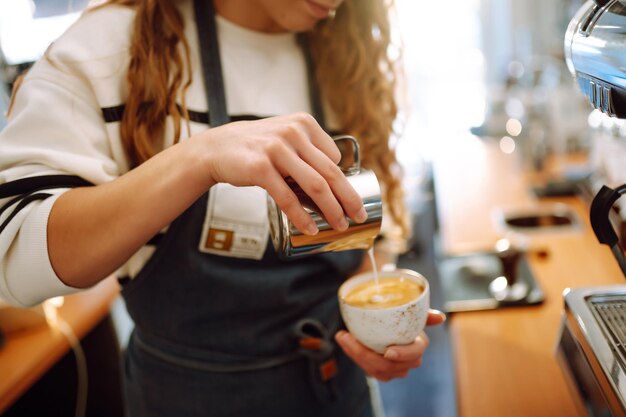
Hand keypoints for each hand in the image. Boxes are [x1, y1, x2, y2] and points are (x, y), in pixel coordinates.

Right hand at [192, 112, 366, 234]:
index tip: (349, 200)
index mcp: (304, 124)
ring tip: (339, 225)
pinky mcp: (260, 168)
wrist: (217, 148)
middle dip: (349, 198)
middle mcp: (293, 133)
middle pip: (330, 172)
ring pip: (315, 185)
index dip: (343, 181)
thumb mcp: (284, 136)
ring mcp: (276, 150)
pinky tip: (310, 228)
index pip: (334, 157)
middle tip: (358, 216)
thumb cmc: (256, 147)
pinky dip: (301, 216)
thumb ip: (307, 149)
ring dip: (331, 209)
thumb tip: (334, 181)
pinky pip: (287, 197)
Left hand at [335, 309, 445, 381]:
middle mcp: (409, 362)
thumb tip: (440, 317)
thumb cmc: (401, 317)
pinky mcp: (381, 373)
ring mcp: (395, 370)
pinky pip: (367, 369)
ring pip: (374, 369)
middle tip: (348, 337)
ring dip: (355, 354)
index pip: (414, 353)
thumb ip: (424, 314)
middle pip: (388, 365)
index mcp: (419, 346)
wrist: (388, 324)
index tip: (388, 351)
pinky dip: (354, 356)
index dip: (402, 354)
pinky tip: (345, 343)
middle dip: (366, 354)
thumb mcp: (411, 312)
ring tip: (342, 337)